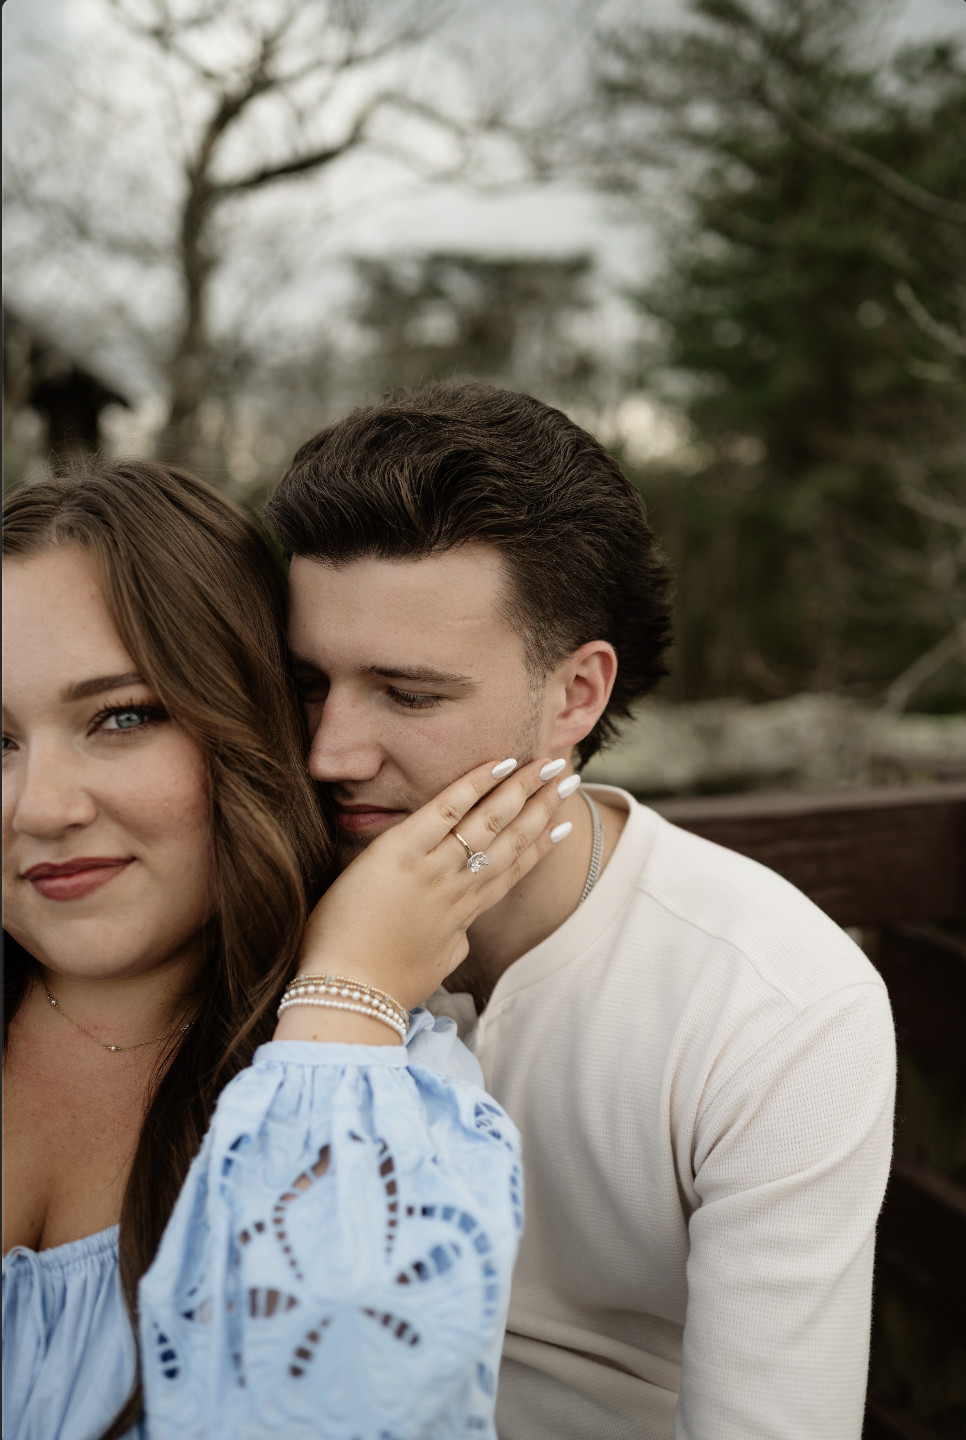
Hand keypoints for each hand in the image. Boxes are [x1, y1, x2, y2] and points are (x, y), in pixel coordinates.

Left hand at [275, 756, 568, 1043]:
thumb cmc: (384, 986)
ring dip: (522, 789)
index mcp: (463, 915)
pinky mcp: (401, 854)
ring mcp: (433, 869)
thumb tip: (459, 935)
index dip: (541, 844)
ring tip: (548, 763)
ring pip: (489, 822)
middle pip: (511, 840)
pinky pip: (445, 810)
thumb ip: (451, 943)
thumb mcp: (433, 967)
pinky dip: (474, 785)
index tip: (564, 822)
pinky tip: (500, 763)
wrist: (350, 994)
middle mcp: (458, 888)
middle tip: (569, 776)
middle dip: (543, 806)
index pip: (511, 870)